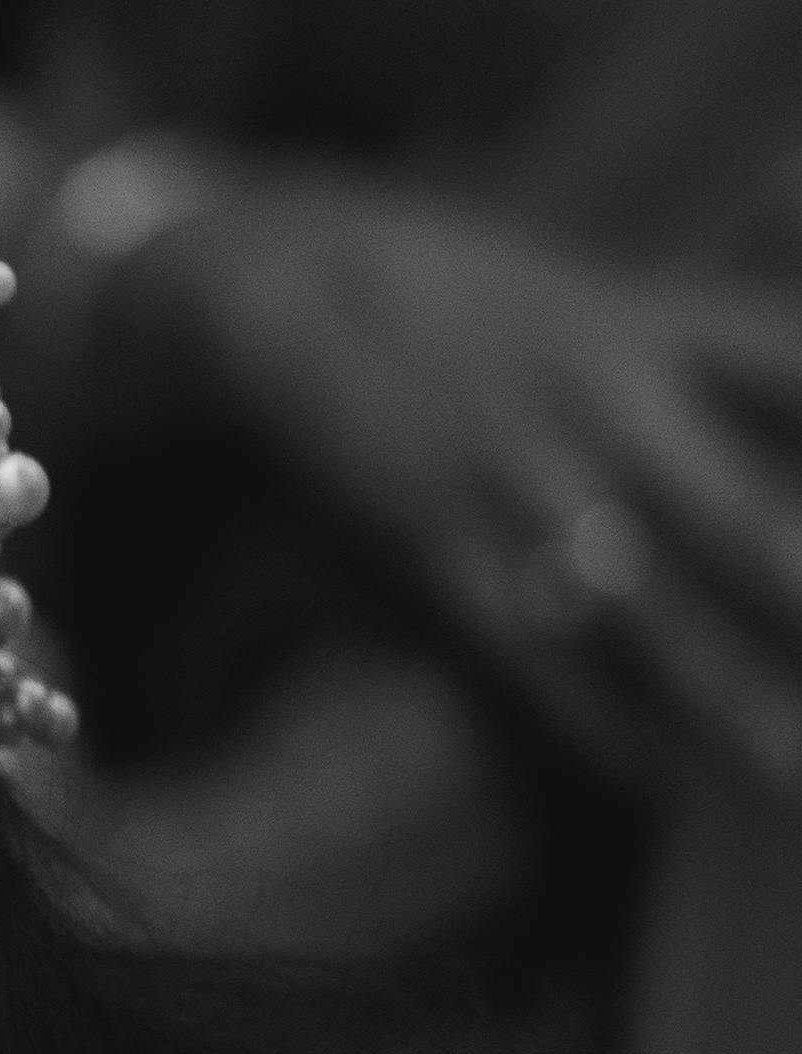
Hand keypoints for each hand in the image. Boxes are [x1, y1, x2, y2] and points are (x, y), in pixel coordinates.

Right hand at [142, 171, 801, 796]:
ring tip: (795, 774)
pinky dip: (590, 713)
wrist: (301, 279)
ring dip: (728, 701)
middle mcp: (601, 398)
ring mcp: (514, 473)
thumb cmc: (503, 308)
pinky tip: (656, 773)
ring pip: (638, 610)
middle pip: (744, 519)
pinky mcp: (434, 535)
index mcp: (663, 327)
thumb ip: (747, 345)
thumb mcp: (628, 301)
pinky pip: (524, 642)